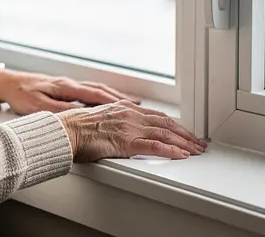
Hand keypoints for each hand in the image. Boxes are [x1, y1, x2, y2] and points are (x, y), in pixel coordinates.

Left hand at [0, 68, 139, 114]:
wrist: (7, 82)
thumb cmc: (20, 95)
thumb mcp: (39, 106)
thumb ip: (60, 110)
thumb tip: (81, 115)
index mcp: (66, 87)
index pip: (96, 95)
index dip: (115, 101)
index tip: (132, 107)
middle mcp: (70, 84)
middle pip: (101, 90)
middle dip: (121, 98)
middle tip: (139, 106)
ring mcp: (68, 85)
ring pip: (97, 89)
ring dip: (114, 96)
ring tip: (130, 103)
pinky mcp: (64, 87)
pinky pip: (89, 91)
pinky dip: (102, 96)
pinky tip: (107, 101)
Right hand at [58, 100, 206, 161]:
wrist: (65, 131)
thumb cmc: (77, 128)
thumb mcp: (101, 119)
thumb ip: (116, 122)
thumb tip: (122, 130)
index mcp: (124, 109)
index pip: (157, 116)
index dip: (174, 125)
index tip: (185, 132)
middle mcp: (130, 115)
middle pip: (166, 123)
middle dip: (185, 134)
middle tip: (198, 143)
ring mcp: (129, 127)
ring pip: (165, 133)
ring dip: (184, 142)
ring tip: (196, 150)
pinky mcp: (126, 142)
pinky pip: (154, 146)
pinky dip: (170, 150)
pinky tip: (180, 155)